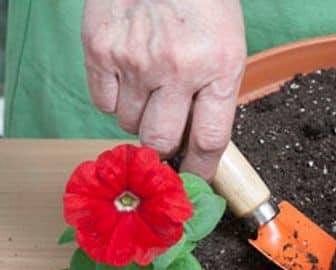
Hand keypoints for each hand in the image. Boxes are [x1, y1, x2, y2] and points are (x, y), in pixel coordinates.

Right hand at [81, 0, 246, 179]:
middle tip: (164, 138)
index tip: (194, 179)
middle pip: (160, 141)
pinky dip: (115, 99)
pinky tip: (128, 74)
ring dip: (140, 117)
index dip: (200, 169)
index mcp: (218, 68)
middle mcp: (177, 68)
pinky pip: (103, 103)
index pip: (209, 140)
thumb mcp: (228, 48)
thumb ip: (216, 95)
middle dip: (162, 148)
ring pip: (129, 124)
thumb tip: (198, 145)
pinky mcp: (100, 48)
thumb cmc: (202, 4)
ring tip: (149, 86)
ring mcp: (135, 59)